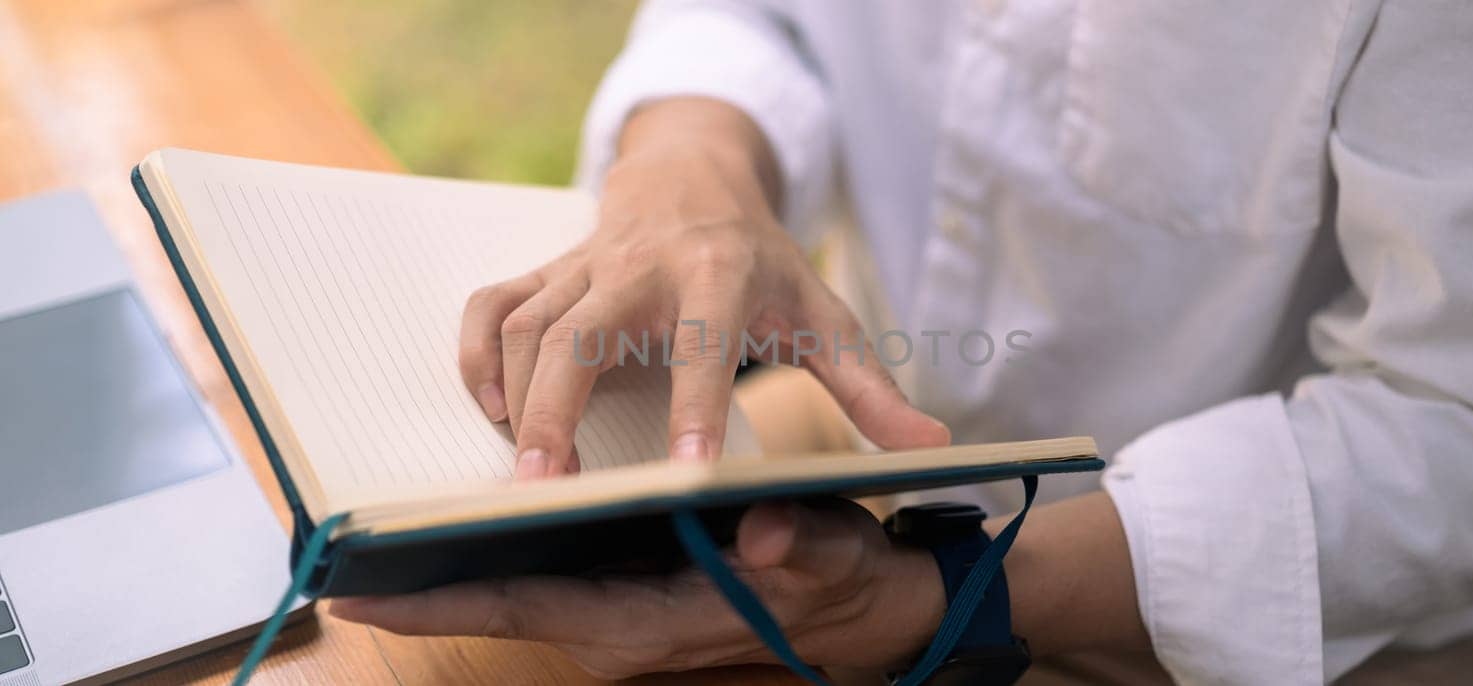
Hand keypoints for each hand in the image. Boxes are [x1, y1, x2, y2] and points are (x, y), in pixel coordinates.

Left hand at [328, 499, 944, 678]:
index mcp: (648, 620)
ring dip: (444, 577)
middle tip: (330, 562)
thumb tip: (770, 541)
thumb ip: (804, 550)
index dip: (438, 601)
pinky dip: (488, 562)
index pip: (525, 608)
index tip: (357, 587)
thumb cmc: (842, 582)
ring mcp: (615, 613)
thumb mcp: (833, 559)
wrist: (866, 608)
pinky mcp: (623, 594)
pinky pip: (537, 583)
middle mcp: (616, 625)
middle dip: (415, 592)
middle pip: (496, 608)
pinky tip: (456, 526)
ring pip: (510, 597)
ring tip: (371, 542)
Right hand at [459, 97, 948, 477]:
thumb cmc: (765, 264)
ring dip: (513, 392)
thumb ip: (871, 390)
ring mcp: (586, 265)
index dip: (697, 407)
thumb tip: (932, 450)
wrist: (698, 179)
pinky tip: (491, 410)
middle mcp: (642, 266)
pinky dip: (478, 355)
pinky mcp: (548, 268)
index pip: (705, 343)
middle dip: (557, 408)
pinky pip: (492, 304)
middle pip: (581, 332)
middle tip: (544, 486)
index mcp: (719, 278)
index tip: (685, 476)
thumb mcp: (827, 318)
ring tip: (519, 468)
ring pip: (527, 322)